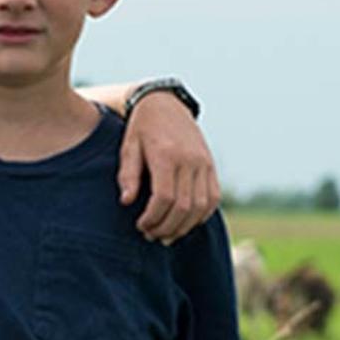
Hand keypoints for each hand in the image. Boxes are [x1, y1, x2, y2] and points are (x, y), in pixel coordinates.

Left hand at [118, 89, 218, 242]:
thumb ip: (128, 175)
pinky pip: (213, 197)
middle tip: (151, 236)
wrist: (166, 103)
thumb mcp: (128, 146)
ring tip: (167, 235)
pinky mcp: (211, 166)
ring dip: (184, 226)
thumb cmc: (142, 128)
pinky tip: (186, 223)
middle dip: (167, 227)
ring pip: (201, 206)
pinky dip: (202, 215)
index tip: (140, 226)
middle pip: (183, 206)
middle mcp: (189, 160)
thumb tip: (127, 202)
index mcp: (166, 155)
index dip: (152, 218)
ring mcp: (204, 163)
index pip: (164, 197)